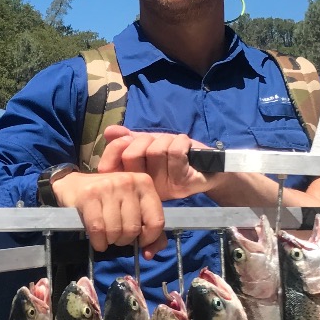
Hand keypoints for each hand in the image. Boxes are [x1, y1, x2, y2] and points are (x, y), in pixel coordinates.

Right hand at [51, 168, 167, 257]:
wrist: (75, 186)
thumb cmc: (109, 201)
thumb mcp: (133, 209)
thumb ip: (150, 231)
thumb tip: (148, 254)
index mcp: (144, 183)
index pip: (156, 221)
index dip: (149, 239)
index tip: (139, 242)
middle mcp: (128, 181)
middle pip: (133, 228)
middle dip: (124, 240)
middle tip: (117, 236)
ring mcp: (108, 187)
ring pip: (115, 230)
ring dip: (110, 241)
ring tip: (106, 236)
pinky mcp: (89, 195)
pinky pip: (98, 229)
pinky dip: (98, 242)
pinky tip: (98, 241)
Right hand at [95, 126, 210, 200]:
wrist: (210, 167)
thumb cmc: (176, 156)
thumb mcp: (149, 144)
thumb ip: (128, 138)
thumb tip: (109, 131)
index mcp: (131, 180)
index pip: (108, 167)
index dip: (115, 148)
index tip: (126, 139)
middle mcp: (144, 188)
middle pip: (132, 155)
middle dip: (144, 139)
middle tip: (156, 142)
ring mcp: (163, 188)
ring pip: (155, 151)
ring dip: (166, 140)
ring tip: (174, 146)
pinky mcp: (181, 184)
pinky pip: (175, 152)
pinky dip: (182, 141)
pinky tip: (186, 146)